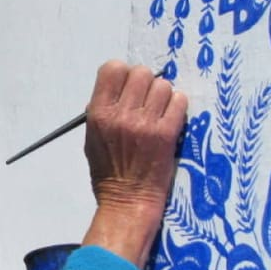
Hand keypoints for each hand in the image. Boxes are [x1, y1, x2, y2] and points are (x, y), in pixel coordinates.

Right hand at [82, 61, 187, 267]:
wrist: (127, 201)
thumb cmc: (107, 173)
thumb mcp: (91, 139)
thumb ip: (101, 112)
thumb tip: (117, 90)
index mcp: (99, 113)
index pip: (112, 69)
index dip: (123, 74)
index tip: (127, 87)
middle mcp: (121, 114)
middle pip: (141, 73)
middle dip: (145, 84)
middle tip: (146, 100)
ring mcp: (145, 123)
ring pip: (162, 85)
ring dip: (162, 95)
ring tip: (159, 111)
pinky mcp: (167, 133)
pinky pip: (179, 102)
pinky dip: (177, 106)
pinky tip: (171, 117)